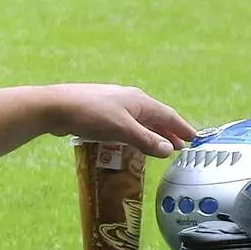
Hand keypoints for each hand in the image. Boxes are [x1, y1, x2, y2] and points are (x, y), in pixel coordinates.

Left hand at [44, 84, 196, 158]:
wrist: (56, 107)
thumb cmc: (91, 115)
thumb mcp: (122, 130)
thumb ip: (146, 141)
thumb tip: (169, 149)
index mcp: (139, 101)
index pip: (168, 115)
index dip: (181, 128)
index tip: (194, 139)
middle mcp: (130, 100)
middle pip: (155, 118)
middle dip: (168, 133)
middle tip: (179, 147)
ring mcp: (115, 105)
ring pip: (140, 121)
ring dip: (151, 135)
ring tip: (159, 148)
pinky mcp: (101, 112)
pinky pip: (125, 125)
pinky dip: (134, 135)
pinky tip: (131, 144)